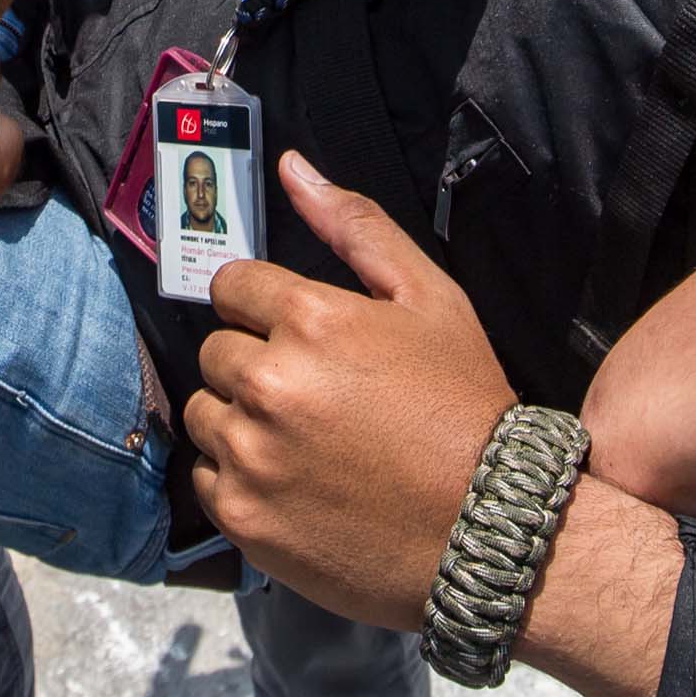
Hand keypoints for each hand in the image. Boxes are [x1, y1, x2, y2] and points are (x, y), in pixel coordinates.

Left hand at [180, 154, 519, 633]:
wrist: (489, 528)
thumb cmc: (465, 408)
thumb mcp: (432, 299)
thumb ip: (356, 227)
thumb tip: (291, 168)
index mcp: (310, 319)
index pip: (230, 286)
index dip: (264, 307)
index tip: (299, 336)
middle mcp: (269, 383)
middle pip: (215, 352)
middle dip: (255, 364)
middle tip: (316, 396)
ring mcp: (251, 455)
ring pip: (206, 415)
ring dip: (242, 422)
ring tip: (308, 443)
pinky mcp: (243, 516)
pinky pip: (206, 478)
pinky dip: (241, 480)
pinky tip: (297, 485)